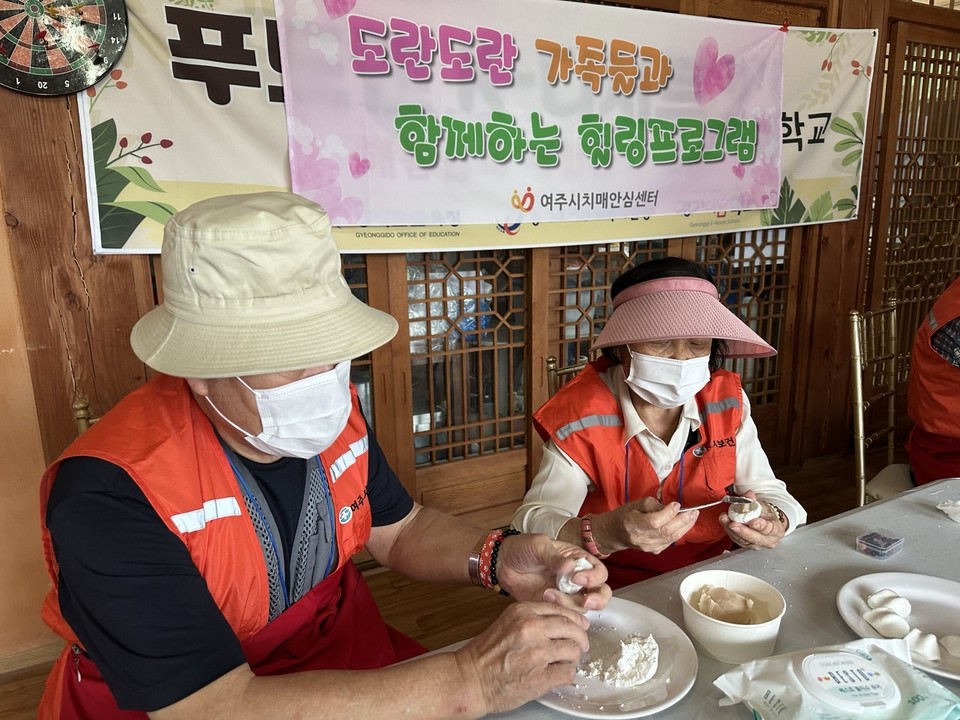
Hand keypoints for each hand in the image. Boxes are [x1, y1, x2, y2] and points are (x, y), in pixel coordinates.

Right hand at [454, 601, 590, 714]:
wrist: (470, 679)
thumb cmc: (485, 654)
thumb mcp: (508, 622)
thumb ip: (532, 618)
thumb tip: (561, 620)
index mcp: (522, 612)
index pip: (560, 610)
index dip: (575, 619)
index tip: (580, 625)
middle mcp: (531, 628)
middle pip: (572, 628)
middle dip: (580, 638)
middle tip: (581, 645)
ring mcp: (537, 653)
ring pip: (573, 650)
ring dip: (573, 658)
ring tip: (565, 662)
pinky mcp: (540, 677)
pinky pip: (568, 672)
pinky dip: (566, 674)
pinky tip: (558, 674)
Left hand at [495, 534, 610, 611]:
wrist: (502, 563)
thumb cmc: (522, 548)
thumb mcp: (539, 546)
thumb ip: (554, 557)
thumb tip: (571, 566)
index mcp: (577, 560)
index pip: (599, 572)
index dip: (594, 577)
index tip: (577, 578)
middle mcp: (576, 578)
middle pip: (600, 593)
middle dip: (597, 599)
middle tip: (585, 601)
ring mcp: (566, 593)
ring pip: (582, 607)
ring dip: (570, 604)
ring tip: (548, 594)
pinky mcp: (553, 605)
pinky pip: (565, 614)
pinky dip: (559, 611)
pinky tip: (544, 598)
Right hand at [598, 497, 697, 553]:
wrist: (615, 533)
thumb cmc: (624, 516)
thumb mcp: (634, 504)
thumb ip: (652, 504)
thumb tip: (670, 506)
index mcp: (633, 524)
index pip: (654, 521)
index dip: (668, 513)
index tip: (677, 504)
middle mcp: (641, 538)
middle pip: (666, 531)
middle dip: (683, 521)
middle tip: (694, 512)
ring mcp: (648, 547)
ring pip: (671, 538)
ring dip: (685, 527)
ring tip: (693, 517)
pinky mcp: (654, 551)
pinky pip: (670, 542)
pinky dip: (679, 533)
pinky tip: (685, 525)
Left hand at [718, 490, 787, 549]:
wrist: (766, 523)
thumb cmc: (766, 515)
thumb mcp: (763, 505)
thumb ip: (754, 500)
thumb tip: (748, 494)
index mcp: (776, 530)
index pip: (768, 529)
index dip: (760, 525)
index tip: (752, 522)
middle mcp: (767, 541)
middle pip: (754, 538)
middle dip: (742, 531)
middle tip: (733, 524)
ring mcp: (756, 545)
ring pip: (743, 540)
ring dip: (732, 530)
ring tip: (724, 520)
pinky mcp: (746, 545)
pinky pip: (736, 539)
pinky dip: (729, 531)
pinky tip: (724, 522)